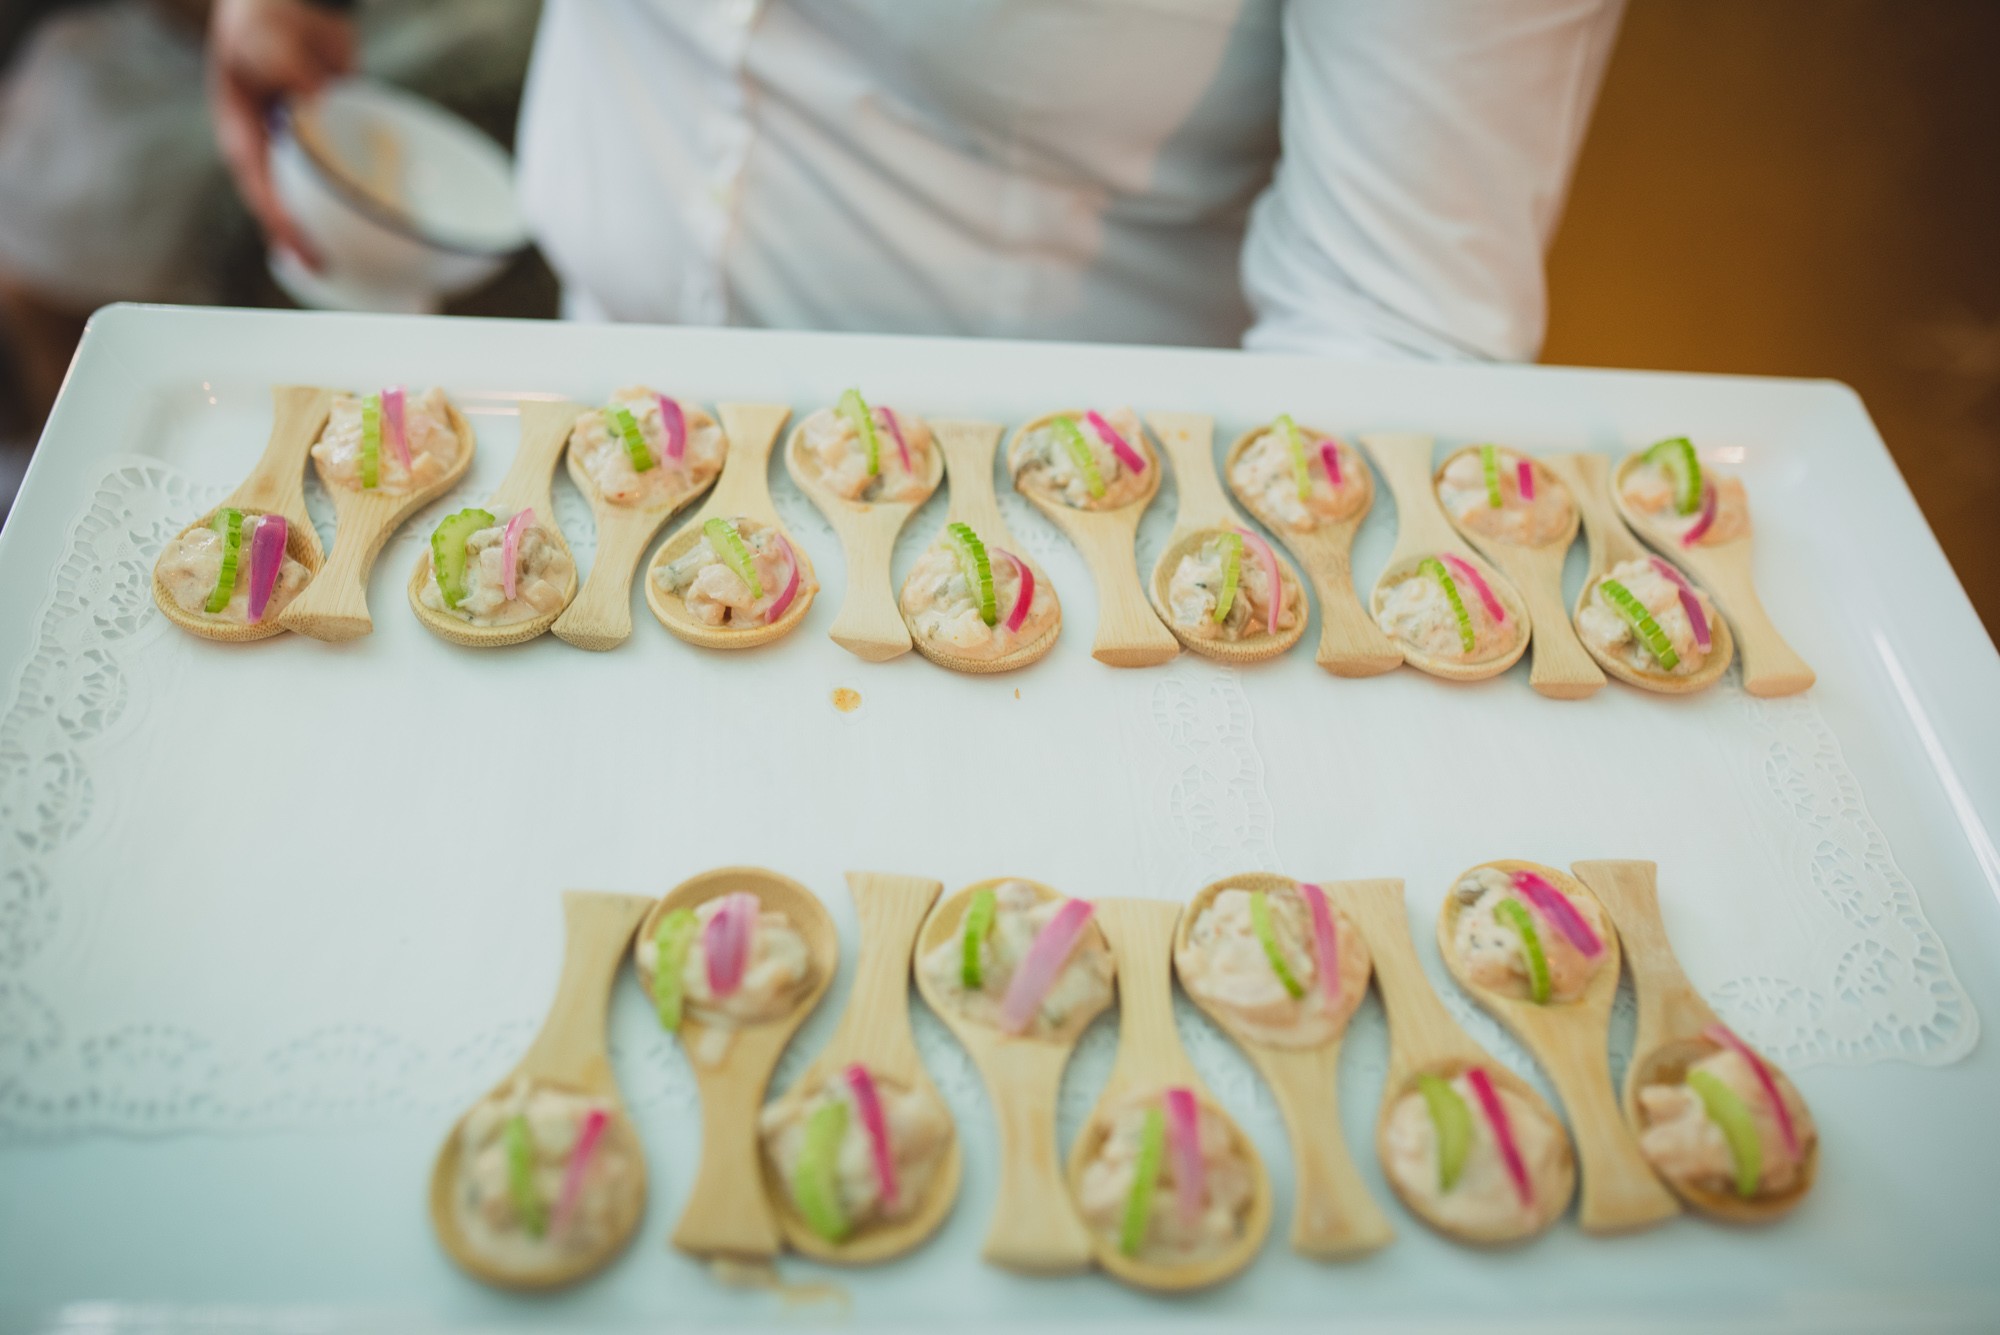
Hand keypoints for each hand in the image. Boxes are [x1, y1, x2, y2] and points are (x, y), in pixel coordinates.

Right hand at [207, 0, 356, 268]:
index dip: (279, 222)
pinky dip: (356, 198)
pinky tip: (379, 223)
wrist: (294, 5)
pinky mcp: (329, 141)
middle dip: (302, 241)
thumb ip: (287, 70)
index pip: (259, 188)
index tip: (299, 248)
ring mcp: (300, 148)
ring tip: (351, 266)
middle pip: (285, 205)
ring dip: (331, 229)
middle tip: (327, 271)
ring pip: (314, 198)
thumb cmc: (268, 21)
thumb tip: (315, 101)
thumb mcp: (267, 41)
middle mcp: (272, 149)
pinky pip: (343, 176)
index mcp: (244, 134)